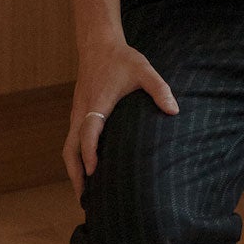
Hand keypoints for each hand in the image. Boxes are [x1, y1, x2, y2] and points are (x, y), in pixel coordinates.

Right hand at [64, 37, 177, 198]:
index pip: (88, 132)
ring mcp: (77, 113)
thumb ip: (160, 89)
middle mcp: (82, 112)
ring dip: (73, 170)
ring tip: (84, 193)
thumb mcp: (144, 70)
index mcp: (97, 103)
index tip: (94, 172)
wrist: (98, 45)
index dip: (89, 152)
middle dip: (76, 174)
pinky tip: (86, 171)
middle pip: (70, 148)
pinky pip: (72, 141)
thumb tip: (175, 111)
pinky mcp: (78, 113)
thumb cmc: (122, 59)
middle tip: (85, 198)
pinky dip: (75, 159)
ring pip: (68, 147)